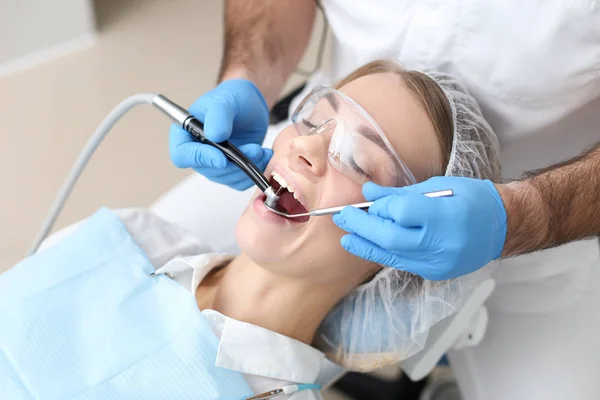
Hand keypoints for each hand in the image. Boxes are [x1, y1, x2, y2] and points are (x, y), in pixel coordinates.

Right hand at [169, 79, 272, 189]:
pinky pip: (240, 181)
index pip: (182, 155)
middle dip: (233, 164)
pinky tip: (264, 156)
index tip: (221, 157)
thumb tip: (214, 137)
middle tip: (253, 150)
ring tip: (261, 150)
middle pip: (208, 170)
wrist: (249, 105)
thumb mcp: (224, 100)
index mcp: (185, 134)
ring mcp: (214, 162)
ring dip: (246, 168)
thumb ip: (218, 116)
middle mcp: (197, 151)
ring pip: (226, 178)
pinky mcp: (231, 169)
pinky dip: (254, 171)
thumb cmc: (231, 98)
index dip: (200, 159)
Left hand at [332, 177, 506, 279]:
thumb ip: (401, 194)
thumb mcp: (439, 187)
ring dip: (365, 245)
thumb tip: (369, 194)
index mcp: (448, 216)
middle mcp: (443, 244)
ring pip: (392, 255)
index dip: (382, 207)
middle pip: (391, 238)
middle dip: (362, 227)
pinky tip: (367, 245)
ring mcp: (439, 262)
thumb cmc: (473, 200)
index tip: (372, 200)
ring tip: (346, 235)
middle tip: (342, 217)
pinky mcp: (435, 273)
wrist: (502, 227)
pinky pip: (401, 263)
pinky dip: (382, 253)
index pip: (402, 214)